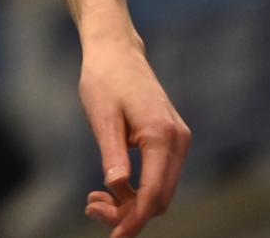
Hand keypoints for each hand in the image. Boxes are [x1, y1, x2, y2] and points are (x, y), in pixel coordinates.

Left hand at [78, 35, 190, 236]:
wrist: (116, 50)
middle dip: (129, 213)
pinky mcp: (171, 140)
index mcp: (163, 136)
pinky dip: (137, 188)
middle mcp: (178, 141)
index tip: (115, 237)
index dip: (134, 219)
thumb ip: (113, 153)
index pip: (154, 193)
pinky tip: (110, 188)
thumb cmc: (104, 79)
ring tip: (93, 200)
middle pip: (160, 198)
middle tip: (91, 208)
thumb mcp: (102, 116)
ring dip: (131, 202)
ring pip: (160, 190)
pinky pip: (159, 176)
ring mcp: (178, 140)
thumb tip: (118, 188)